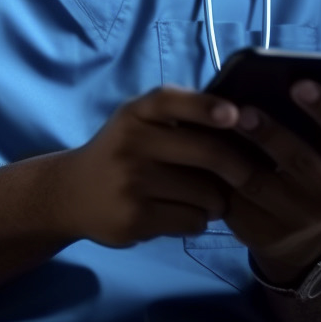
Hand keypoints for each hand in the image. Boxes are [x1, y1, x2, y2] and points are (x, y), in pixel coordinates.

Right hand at [62, 86, 256, 247]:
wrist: (72, 193)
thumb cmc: (121, 151)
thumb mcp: (137, 122)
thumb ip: (176, 116)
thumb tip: (239, 119)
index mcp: (135, 113)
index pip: (172, 101)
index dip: (206, 106)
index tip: (234, 115)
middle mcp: (132, 142)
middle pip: (206, 152)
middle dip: (238, 166)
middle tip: (247, 175)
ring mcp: (132, 182)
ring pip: (205, 192)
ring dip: (216, 200)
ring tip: (204, 197)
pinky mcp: (135, 218)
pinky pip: (192, 220)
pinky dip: (198, 219)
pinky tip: (183, 213)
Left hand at [223, 81, 320, 283]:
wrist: (304, 230)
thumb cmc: (309, 163)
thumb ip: (312, 115)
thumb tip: (280, 73)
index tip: (299, 83)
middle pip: (301, 161)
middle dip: (271, 133)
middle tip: (245, 109)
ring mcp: (296, 217)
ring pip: (260, 184)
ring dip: (235, 154)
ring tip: (217, 127)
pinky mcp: (262, 232)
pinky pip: (234, 201)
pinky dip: (215, 175)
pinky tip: (199, 152)